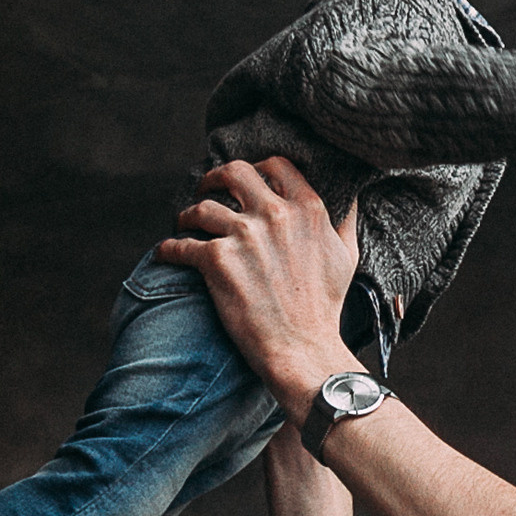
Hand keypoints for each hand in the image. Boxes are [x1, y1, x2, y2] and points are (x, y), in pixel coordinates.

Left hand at [156, 157, 361, 417]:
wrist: (302, 349)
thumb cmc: (325, 308)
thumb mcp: (346, 256)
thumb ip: (344, 220)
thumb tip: (350, 195)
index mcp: (307, 209)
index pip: (277, 166)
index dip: (258, 168)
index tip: (246, 181)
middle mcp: (275, 215)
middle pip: (234, 172)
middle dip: (214, 177)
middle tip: (205, 189)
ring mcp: (244, 236)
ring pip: (201, 207)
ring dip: (187, 214)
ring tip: (183, 224)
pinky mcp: (216, 261)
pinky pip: (180, 244)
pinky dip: (168, 249)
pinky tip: (166, 252)